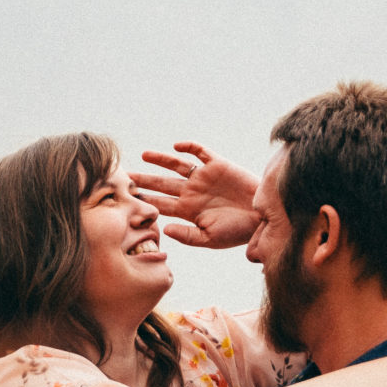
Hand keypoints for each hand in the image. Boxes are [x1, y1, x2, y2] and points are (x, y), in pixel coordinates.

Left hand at [129, 142, 257, 248]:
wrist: (262, 218)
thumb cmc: (238, 232)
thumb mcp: (211, 239)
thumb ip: (187, 235)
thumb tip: (165, 229)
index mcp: (189, 211)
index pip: (161, 204)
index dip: (144, 201)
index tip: (125, 199)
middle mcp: (193, 192)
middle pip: (162, 184)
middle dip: (144, 180)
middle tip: (124, 176)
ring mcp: (204, 178)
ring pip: (177, 165)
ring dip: (161, 159)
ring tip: (144, 155)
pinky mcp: (218, 165)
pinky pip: (200, 152)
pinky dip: (189, 147)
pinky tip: (177, 147)